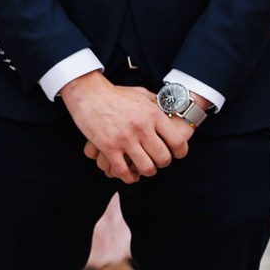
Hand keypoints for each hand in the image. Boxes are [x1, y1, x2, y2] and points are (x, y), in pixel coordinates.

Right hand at [62, 73, 187, 182]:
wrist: (88, 92)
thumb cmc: (115, 93)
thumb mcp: (141, 93)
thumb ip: (157, 103)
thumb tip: (171, 109)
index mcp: (153, 115)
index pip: (177, 142)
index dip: (180, 153)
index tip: (176, 155)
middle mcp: (141, 128)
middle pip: (163, 158)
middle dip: (162, 163)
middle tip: (157, 161)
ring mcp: (125, 139)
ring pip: (146, 168)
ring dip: (147, 171)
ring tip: (144, 167)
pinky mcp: (108, 147)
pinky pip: (123, 171)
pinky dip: (129, 177)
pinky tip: (130, 174)